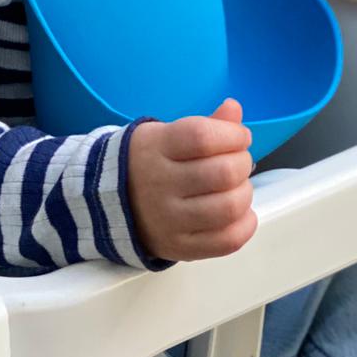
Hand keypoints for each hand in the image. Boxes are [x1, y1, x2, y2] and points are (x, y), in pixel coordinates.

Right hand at [127, 98, 257, 261]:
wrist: (111, 205)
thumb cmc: (152, 164)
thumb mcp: (168, 135)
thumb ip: (206, 124)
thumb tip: (234, 109)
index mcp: (156, 148)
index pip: (203, 137)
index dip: (233, 135)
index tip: (240, 137)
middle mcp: (159, 185)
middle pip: (223, 173)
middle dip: (243, 163)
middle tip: (238, 163)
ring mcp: (169, 220)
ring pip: (228, 207)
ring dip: (245, 193)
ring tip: (237, 188)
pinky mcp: (180, 247)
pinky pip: (227, 241)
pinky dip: (245, 225)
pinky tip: (241, 213)